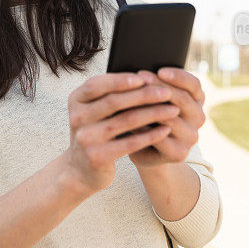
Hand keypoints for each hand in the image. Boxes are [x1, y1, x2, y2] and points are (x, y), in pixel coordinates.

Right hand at [61, 72, 178, 195]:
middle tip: (167, 92)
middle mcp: (76, 118)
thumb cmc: (95, 132)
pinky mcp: (97, 157)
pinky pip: (130, 143)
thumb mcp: (95, 112)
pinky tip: (165, 130)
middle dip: (144, 95)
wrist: (81, 169)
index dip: (120, 80)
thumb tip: (145, 78)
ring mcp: (86, 138)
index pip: (97, 85)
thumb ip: (110, 95)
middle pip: (114, 101)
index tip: (144, 78)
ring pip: (125, 121)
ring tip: (173, 110)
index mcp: (75, 101)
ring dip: (153, 113)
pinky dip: (150, 135)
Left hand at [127, 67, 205, 169]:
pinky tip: (130, 121)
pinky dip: (144, 128)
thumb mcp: (155, 99)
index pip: (194, 84)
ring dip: (149, 107)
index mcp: (196, 100)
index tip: (160, 71)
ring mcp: (191, 137)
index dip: (178, 76)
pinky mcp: (180, 153)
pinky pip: (161, 138)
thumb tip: (141, 73)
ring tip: (130, 98)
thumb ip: (155, 86)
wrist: (145, 149)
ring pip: (170, 118)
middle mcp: (198, 117)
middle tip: (139, 79)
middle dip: (158, 87)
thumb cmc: (148, 117)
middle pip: (182, 99)